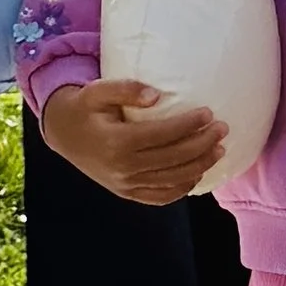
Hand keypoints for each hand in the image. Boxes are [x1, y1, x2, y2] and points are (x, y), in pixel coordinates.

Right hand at [38, 77, 223, 204]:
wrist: (63, 134)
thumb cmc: (84, 108)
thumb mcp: (97, 91)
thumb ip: (125, 89)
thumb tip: (157, 95)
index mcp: (116, 142)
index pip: (163, 135)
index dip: (189, 125)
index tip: (209, 113)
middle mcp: (123, 168)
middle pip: (173, 158)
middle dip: (203, 144)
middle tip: (222, 129)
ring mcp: (125, 184)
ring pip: (172, 180)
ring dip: (200, 166)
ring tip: (219, 150)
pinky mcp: (126, 193)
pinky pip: (160, 197)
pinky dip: (182, 188)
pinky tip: (198, 173)